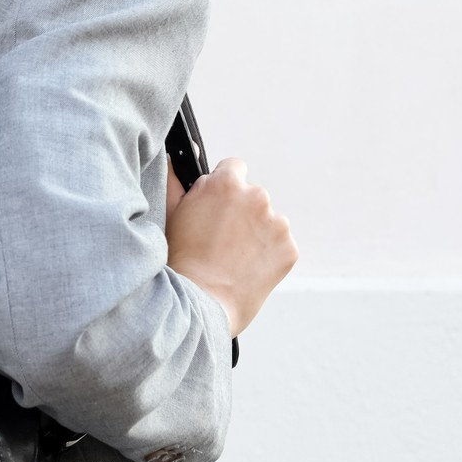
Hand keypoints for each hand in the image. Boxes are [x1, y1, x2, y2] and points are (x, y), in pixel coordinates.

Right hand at [164, 157, 296, 337]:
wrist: (200, 303)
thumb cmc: (180, 260)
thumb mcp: (171, 213)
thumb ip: (174, 178)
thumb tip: (173, 158)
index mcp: (227, 183)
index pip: (234, 167)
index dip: (224, 187)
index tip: (217, 206)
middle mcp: (257, 196)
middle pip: (252, 196)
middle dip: (240, 212)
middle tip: (220, 239)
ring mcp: (277, 223)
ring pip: (268, 221)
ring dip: (256, 233)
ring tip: (233, 258)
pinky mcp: (290, 249)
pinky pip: (280, 245)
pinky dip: (268, 255)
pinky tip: (247, 269)